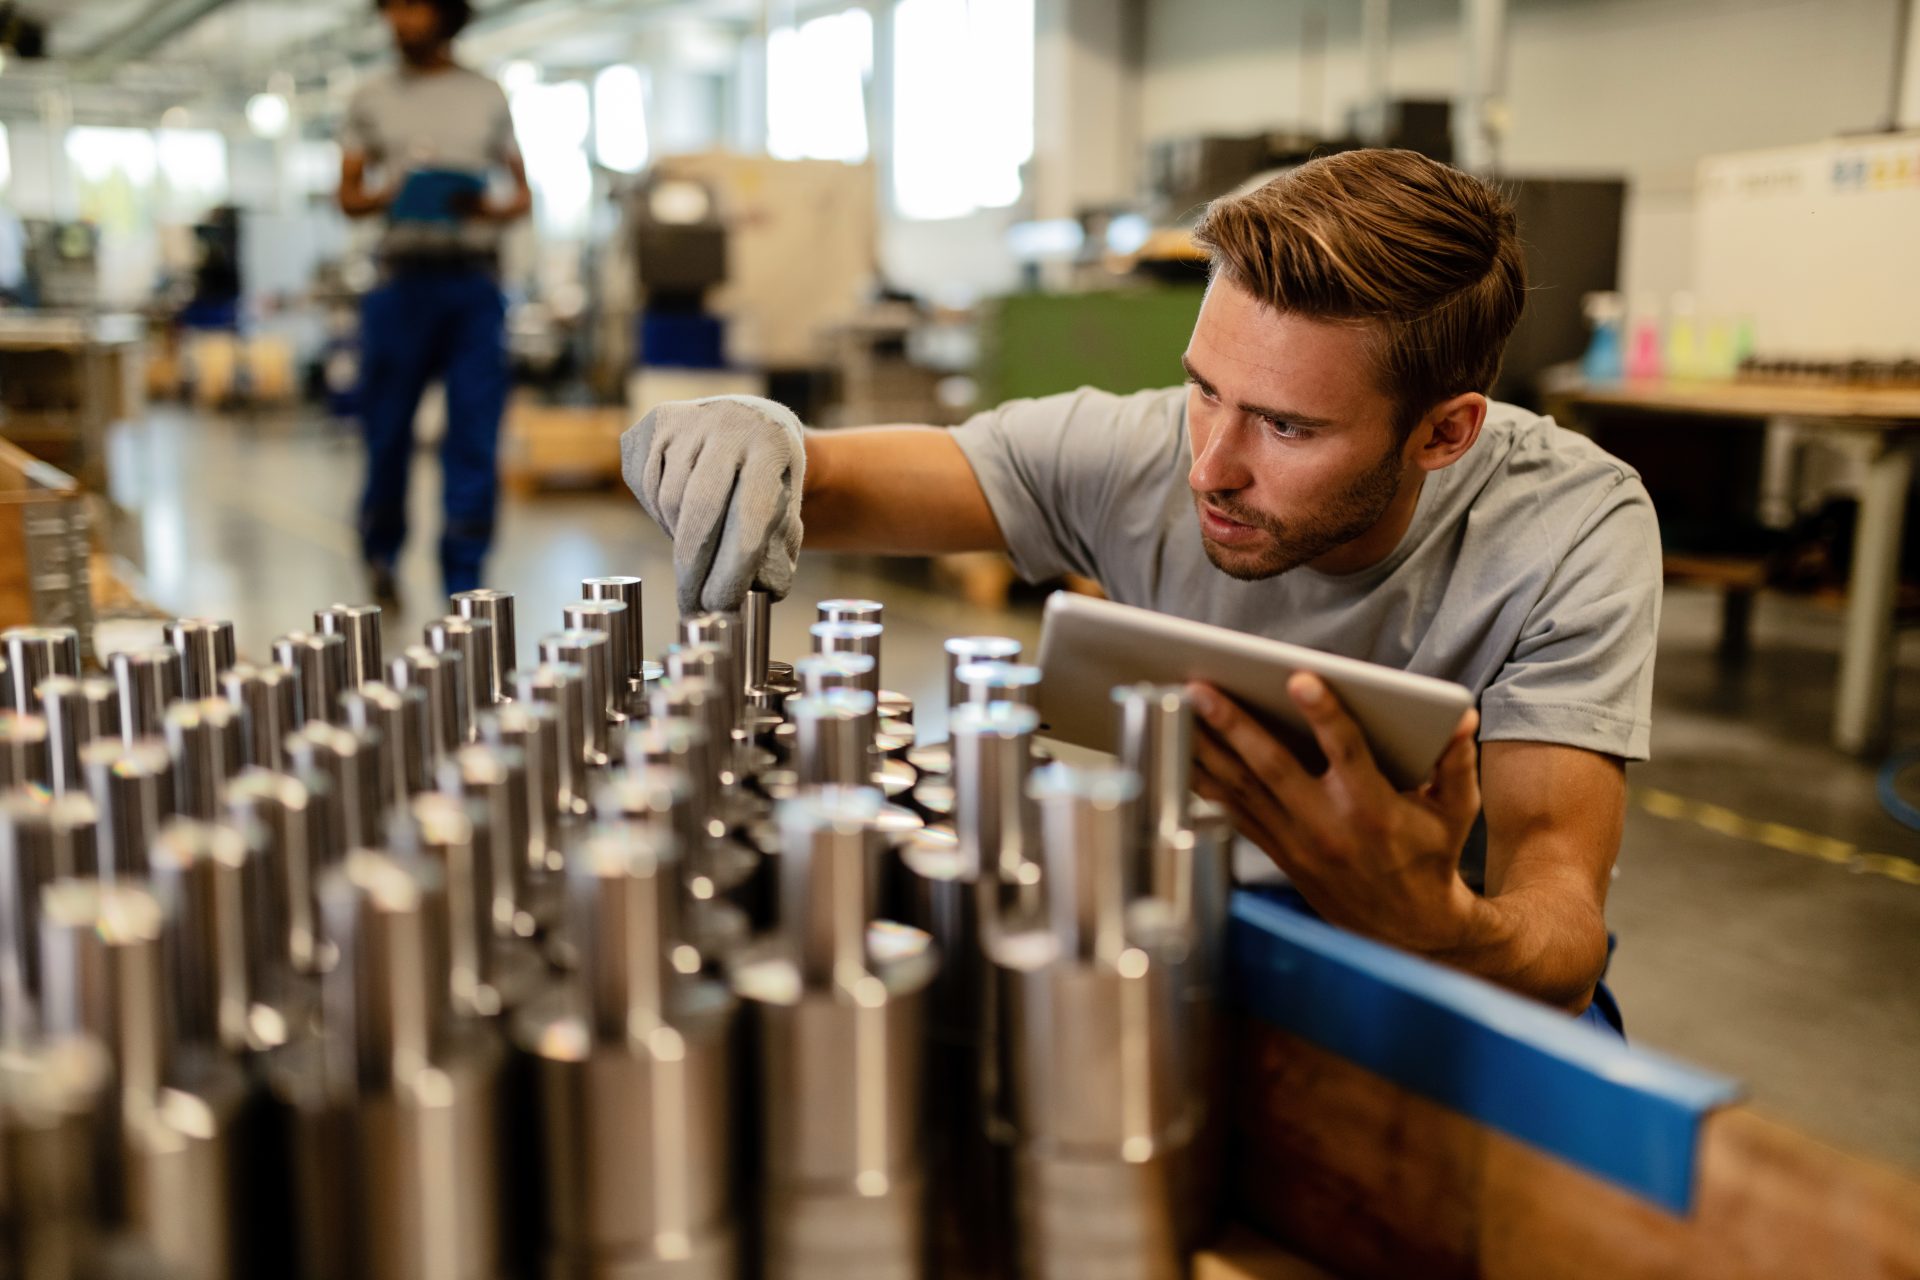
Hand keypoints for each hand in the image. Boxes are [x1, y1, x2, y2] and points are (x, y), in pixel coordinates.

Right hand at [620, 395, 806, 615]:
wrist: (752, 419)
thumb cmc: (771, 478)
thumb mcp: (788, 507)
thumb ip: (778, 549)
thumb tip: (764, 595)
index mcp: (773, 447)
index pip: (750, 516)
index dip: (732, 569)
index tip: (720, 607)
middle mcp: (730, 424)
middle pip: (701, 509)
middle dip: (693, 569)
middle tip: (691, 606)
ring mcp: (689, 419)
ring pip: (670, 500)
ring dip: (679, 536)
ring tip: (698, 546)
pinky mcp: (657, 421)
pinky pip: (645, 484)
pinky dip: (658, 511)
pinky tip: (680, 511)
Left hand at [1187, 673, 1484, 954]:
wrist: (1406, 930)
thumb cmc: (1432, 858)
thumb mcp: (1456, 811)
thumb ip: (1456, 761)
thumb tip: (1460, 716)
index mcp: (1373, 809)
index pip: (1347, 752)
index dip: (1325, 715)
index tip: (1299, 679)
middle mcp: (1327, 825)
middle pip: (1272, 766)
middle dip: (1233, 724)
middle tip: (1201, 686)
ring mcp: (1295, 841)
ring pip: (1241, 787)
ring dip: (1205, 746)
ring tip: (1175, 705)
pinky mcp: (1278, 851)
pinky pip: (1233, 811)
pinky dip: (1205, 780)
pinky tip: (1180, 749)